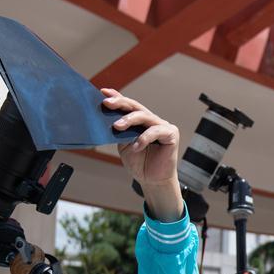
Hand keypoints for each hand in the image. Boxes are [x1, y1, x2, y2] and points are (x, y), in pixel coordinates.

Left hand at [101, 88, 182, 220]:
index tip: (102, 92)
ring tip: (117, 127)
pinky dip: (144, 138)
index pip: (128, 106)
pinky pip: (156, 131)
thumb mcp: (124, 145)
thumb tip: (106, 117)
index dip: (117, 97)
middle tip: (107, 103)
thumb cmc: (139, 163)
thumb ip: (119, 131)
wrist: (152, 181)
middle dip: (120, 103)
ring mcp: (162, 126)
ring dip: (129, 119)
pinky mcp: (171, 134)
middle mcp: (151, 120)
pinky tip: (136, 147)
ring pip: (144, 116)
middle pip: (135, 107)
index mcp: (140, 122)